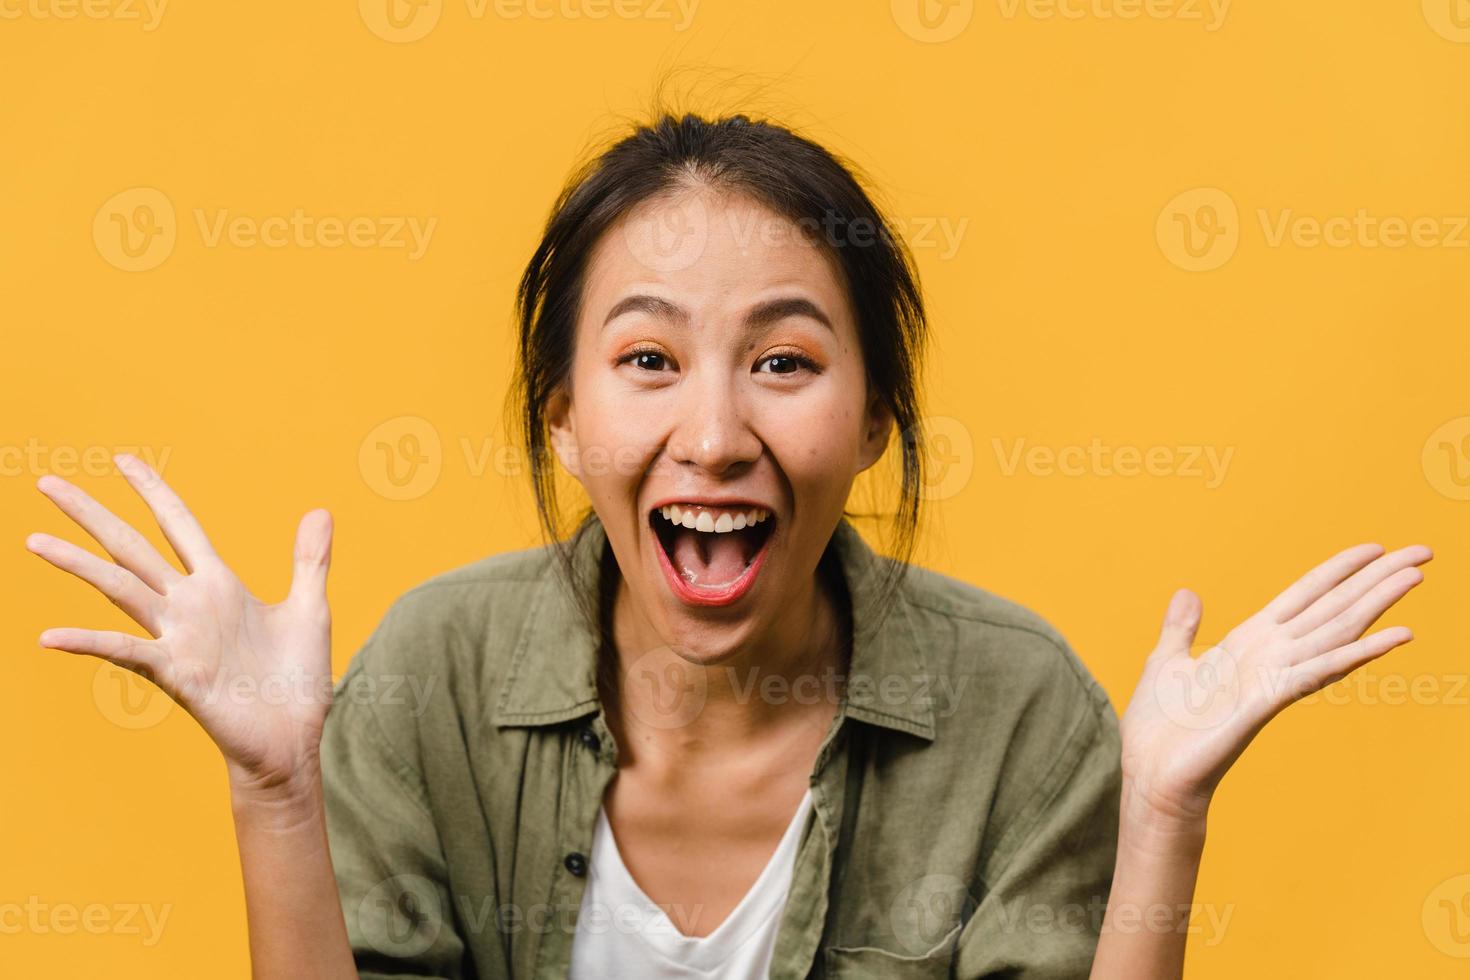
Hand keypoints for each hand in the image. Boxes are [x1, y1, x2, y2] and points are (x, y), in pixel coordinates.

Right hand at [27, 455, 334, 795]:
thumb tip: (320, 511)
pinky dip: (88, 642)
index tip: (123, 460)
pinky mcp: (177, 673)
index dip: (153, 492)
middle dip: (92, 515)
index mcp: (219, 586)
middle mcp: (190, 606)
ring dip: (77, 565)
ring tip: (33, 540)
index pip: (178, 526)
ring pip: (119, 588)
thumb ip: (309, 560)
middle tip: (47, 483)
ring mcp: (178, 638)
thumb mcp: (310, 609)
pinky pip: (126, 652)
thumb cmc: (295, 681)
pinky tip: (50, 636)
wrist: (291, 740)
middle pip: (132, 548)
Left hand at [1119, 542, 1430, 829]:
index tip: (1375, 548)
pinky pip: (1318, 671)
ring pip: (1336, 632)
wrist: (1155, 777)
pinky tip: (1395, 637)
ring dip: (1377, 604)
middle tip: (1423, 553)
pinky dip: (1355, 653)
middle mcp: (1271, 656)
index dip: (1339, 570)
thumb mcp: (1167, 662)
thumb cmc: (1161, 729)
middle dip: (1377, 580)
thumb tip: (1188, 592)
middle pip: (1333, 608)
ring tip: (1415, 577)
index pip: (1304, 596)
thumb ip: (1181, 628)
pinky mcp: (1267, 702)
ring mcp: (1274, 678)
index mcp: (1248, 642)